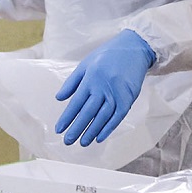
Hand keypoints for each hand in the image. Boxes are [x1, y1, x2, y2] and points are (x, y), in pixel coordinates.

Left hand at [55, 29, 155, 145]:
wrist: (132, 49)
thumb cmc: (106, 56)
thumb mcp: (85, 64)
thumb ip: (72, 82)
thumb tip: (59, 98)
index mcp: (89, 80)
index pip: (75, 103)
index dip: (66, 118)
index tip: (59, 129)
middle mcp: (101, 88)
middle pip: (87, 113)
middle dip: (77, 128)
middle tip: (68, 141)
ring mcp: (116, 94)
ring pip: (102, 117)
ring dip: (92, 131)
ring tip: (83, 143)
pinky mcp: (128, 98)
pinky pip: (117, 117)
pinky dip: (108, 128)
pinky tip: (100, 137)